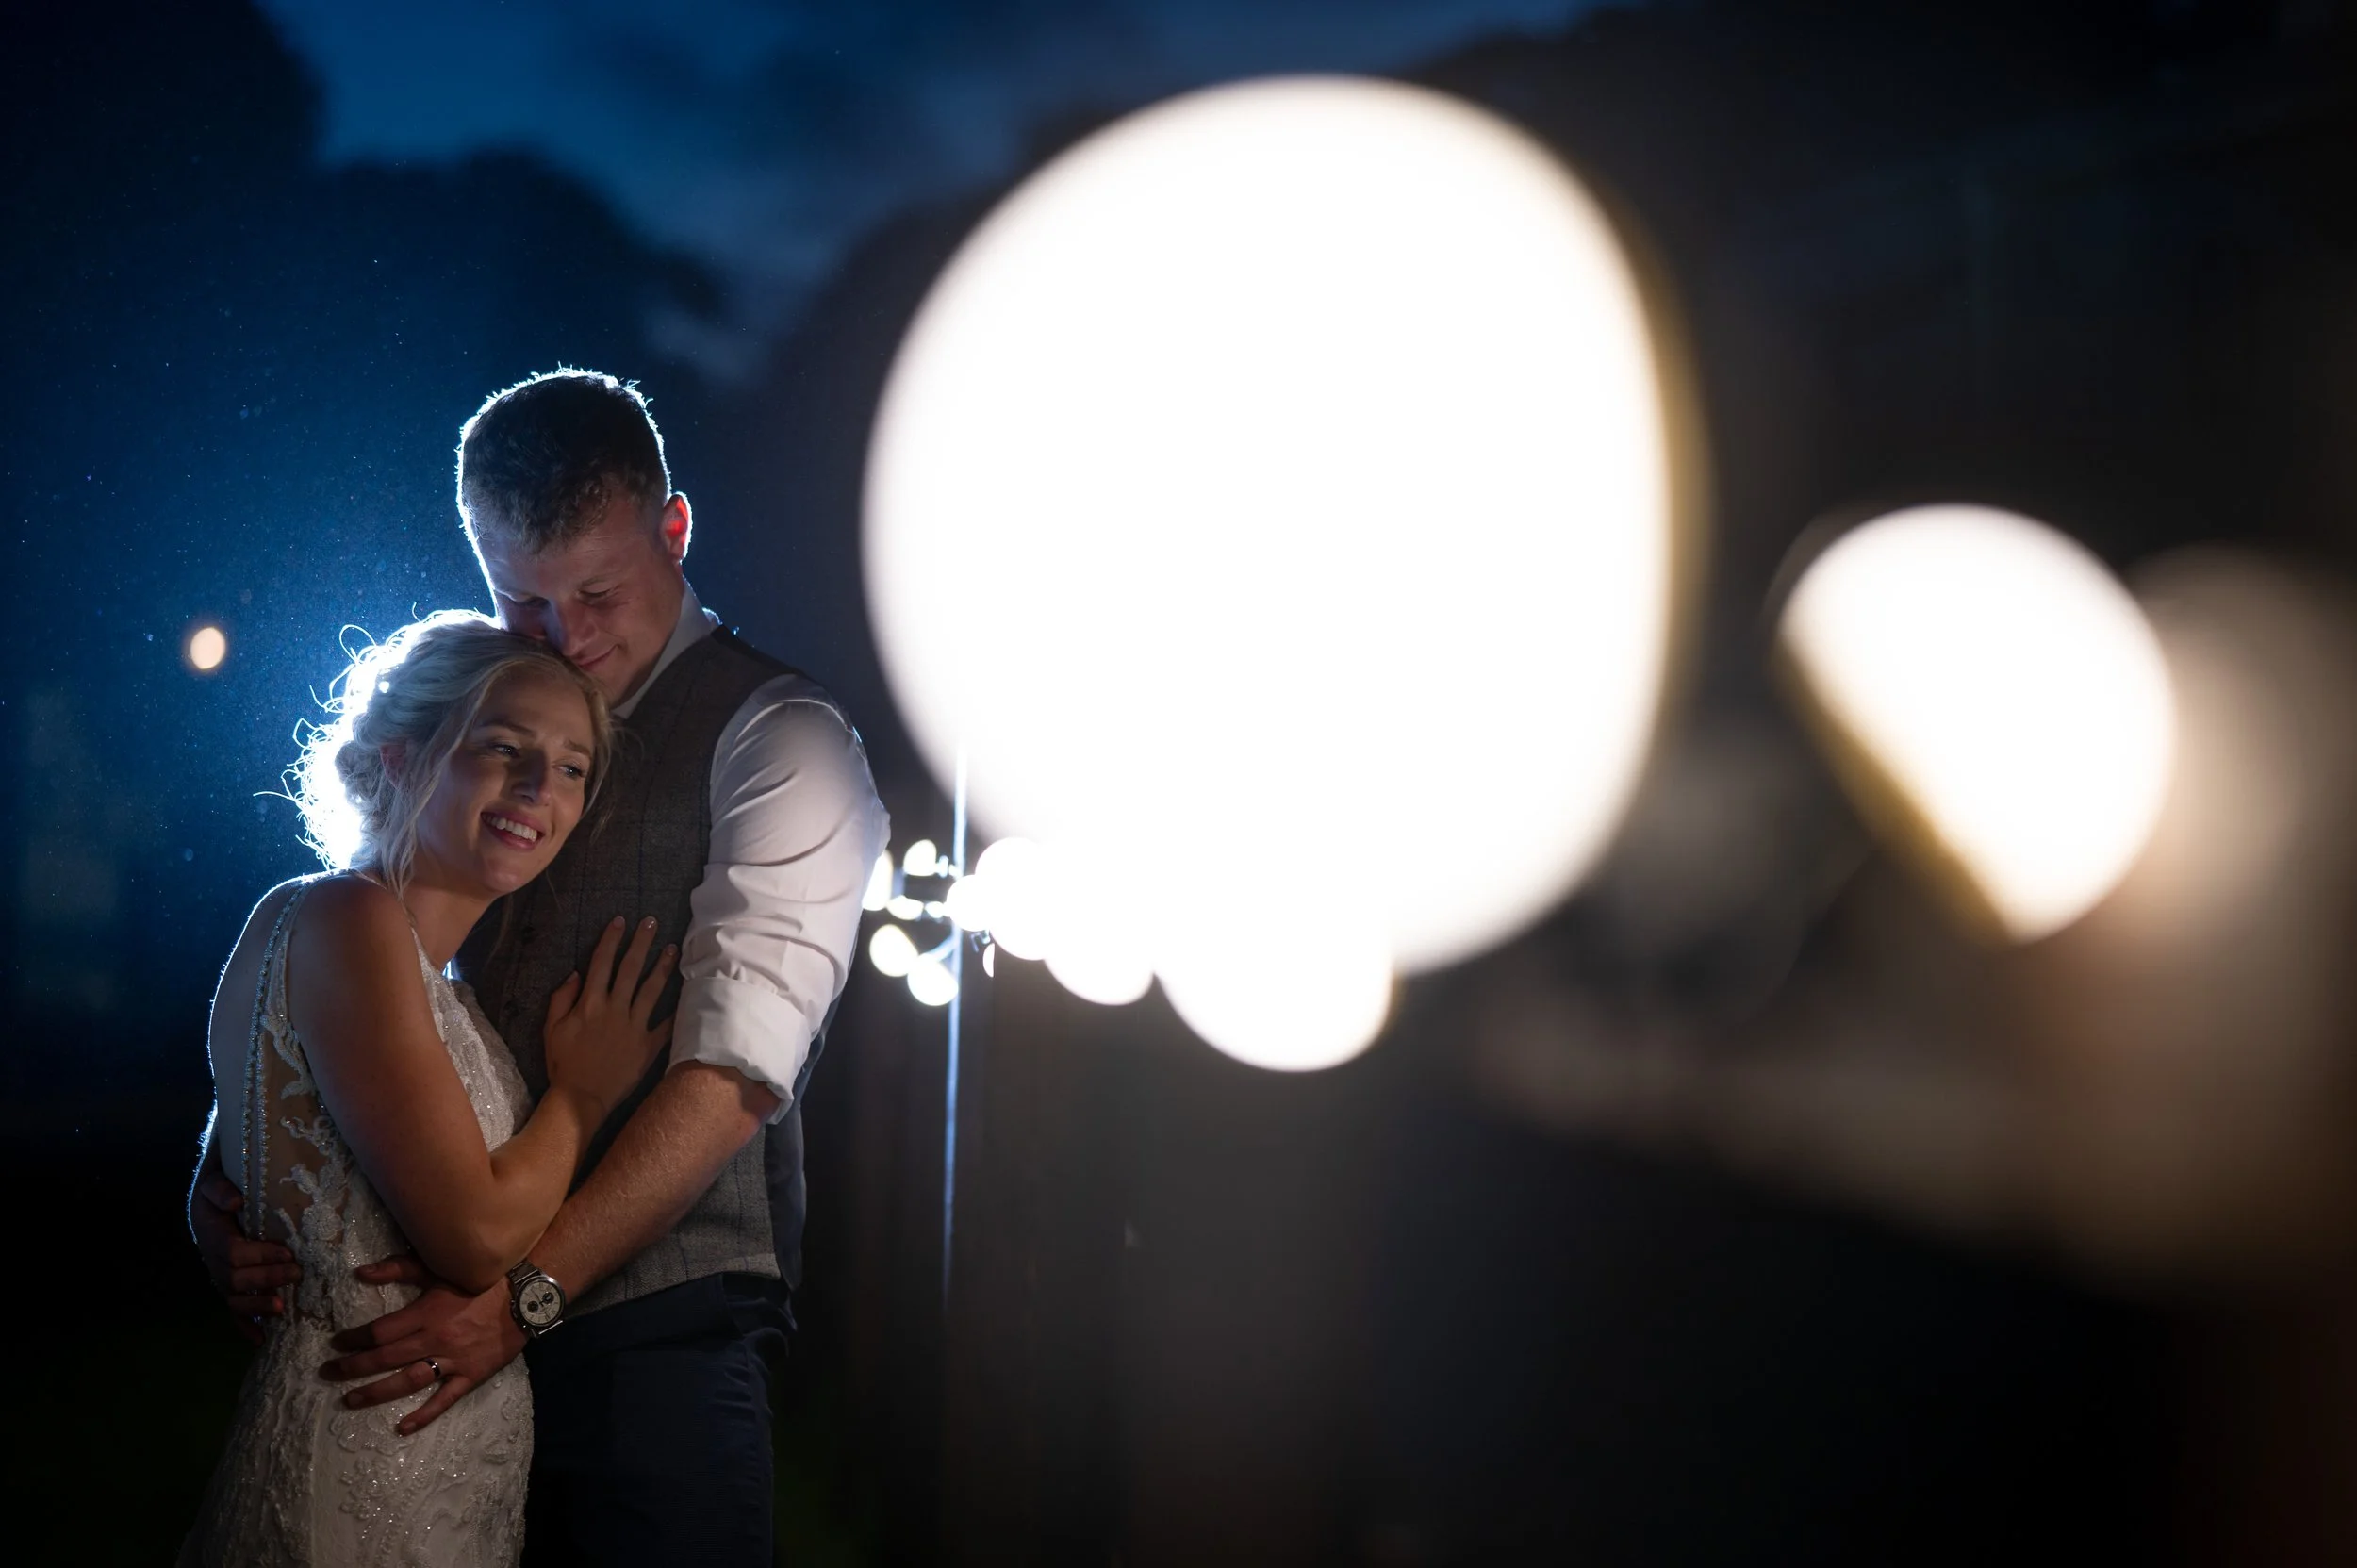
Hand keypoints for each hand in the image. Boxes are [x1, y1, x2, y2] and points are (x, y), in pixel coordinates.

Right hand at [192, 1169, 300, 1344]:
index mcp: (208, 1229)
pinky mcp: (227, 1279)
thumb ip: (219, 1187)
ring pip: (232, 1297)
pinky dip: (244, 1324)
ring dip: (257, 1306)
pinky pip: (232, 1307)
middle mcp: (210, 1254)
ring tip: (283, 1310)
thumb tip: (234, 1203)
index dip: (259, 1256)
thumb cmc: (224, 1177)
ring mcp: (218, 1270)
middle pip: (234, 1278)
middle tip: (297, 1274)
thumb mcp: (216, 1174)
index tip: (287, 1253)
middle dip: (266, 1279)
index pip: (232, 1252)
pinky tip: (260, 1338)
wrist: (217, 1181)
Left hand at [320, 1254, 526, 1434]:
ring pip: (407, 1382)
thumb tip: (359, 1273)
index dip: (354, 1338)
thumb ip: (398, 1269)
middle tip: (329, 1373)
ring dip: (376, 1393)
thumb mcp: (438, 1269)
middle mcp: (435, 1340)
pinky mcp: (470, 1376)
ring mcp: (453, 1361)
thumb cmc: (480, 1281)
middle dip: (353, 1367)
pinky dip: (423, 1415)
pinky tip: (401, 1428)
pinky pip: (444, 1400)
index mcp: (425, 1313)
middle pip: (386, 1359)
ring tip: (350, 1401)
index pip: (379, 1331)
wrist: (526, 1297)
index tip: (336, 1342)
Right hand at [542, 915, 674, 1119]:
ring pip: (652, 989)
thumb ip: (561, 999)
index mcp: (590, 1003)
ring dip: (663, 966)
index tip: (620, 921)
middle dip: (641, 942)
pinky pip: (666, 1025)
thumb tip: (574, 973)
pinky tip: (689, 993)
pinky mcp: (648, 1045)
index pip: (601, 963)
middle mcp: (615, 1009)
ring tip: (673, 948)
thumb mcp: (551, 1029)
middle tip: (652, 921)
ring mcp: (634, 1026)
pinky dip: (678, 1010)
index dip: (611, 940)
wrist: (581, 1097)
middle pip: (630, 968)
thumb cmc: (564, 1063)